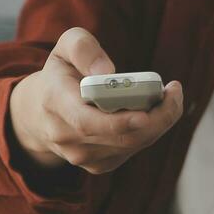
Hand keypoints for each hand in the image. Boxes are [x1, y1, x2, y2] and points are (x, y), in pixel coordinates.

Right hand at [8, 27, 184, 174]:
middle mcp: (67, 137)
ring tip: (170, 97)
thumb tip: (109, 70)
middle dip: (156, 118)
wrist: (40, 114)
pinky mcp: (98, 166)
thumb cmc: (61, 75)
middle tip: (173, 93)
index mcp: (55, 104)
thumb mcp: (64, 49)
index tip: (146, 113)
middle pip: (120, 136)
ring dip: (158, 123)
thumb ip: (83, 48)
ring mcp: (82, 157)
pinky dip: (150, 131)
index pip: (87, 121)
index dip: (119, 122)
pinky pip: (132, 149)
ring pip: (132, 144)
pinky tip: (157, 112)